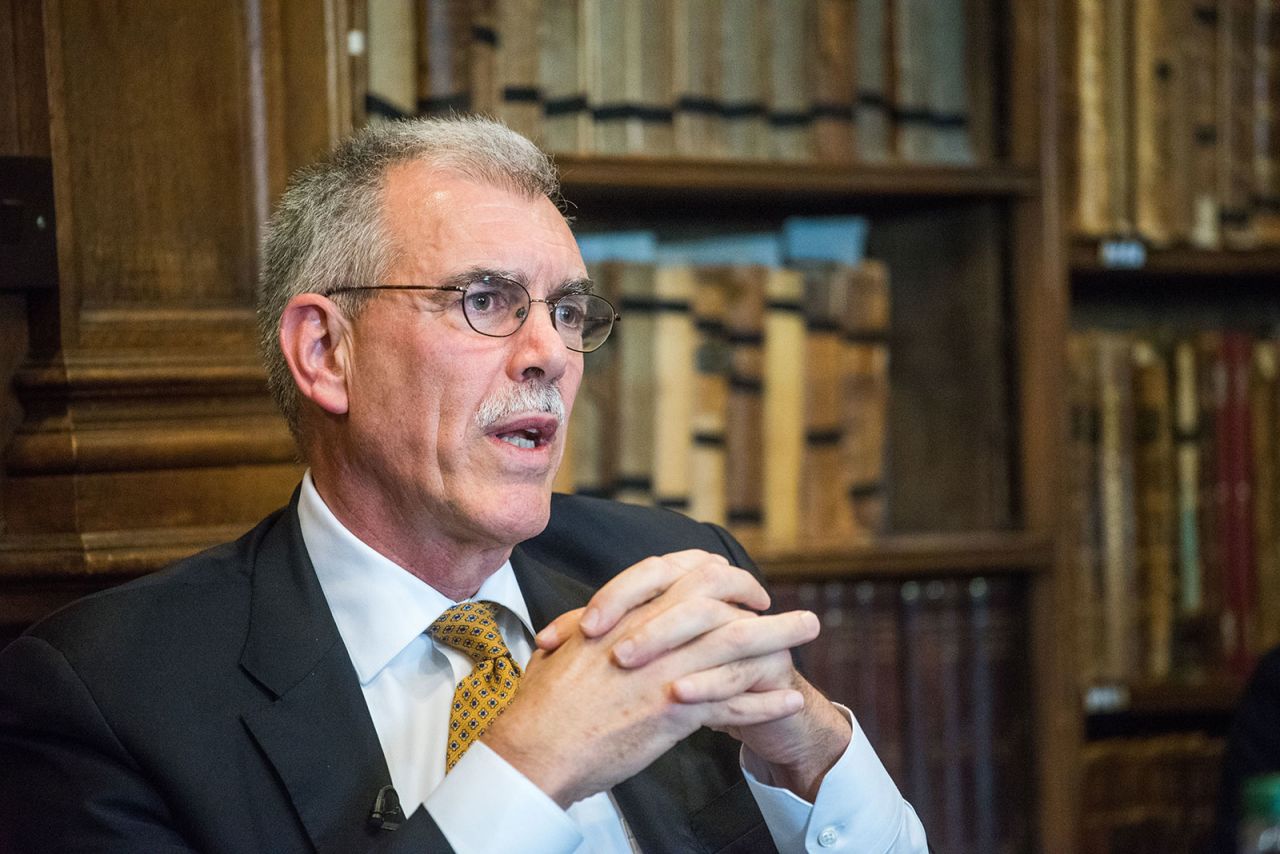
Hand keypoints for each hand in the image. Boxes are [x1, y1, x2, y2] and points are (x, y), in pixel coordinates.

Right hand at [481, 550, 815, 806]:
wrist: (536, 747)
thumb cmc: (542, 703)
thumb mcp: (563, 647)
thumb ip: (585, 626)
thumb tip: (591, 620)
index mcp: (623, 615)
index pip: (680, 574)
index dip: (714, 574)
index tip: (734, 582)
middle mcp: (649, 635)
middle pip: (718, 600)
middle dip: (757, 596)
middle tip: (780, 603)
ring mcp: (664, 672)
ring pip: (736, 645)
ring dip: (779, 636)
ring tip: (811, 630)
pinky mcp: (673, 714)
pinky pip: (731, 703)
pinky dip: (764, 701)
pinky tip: (787, 699)